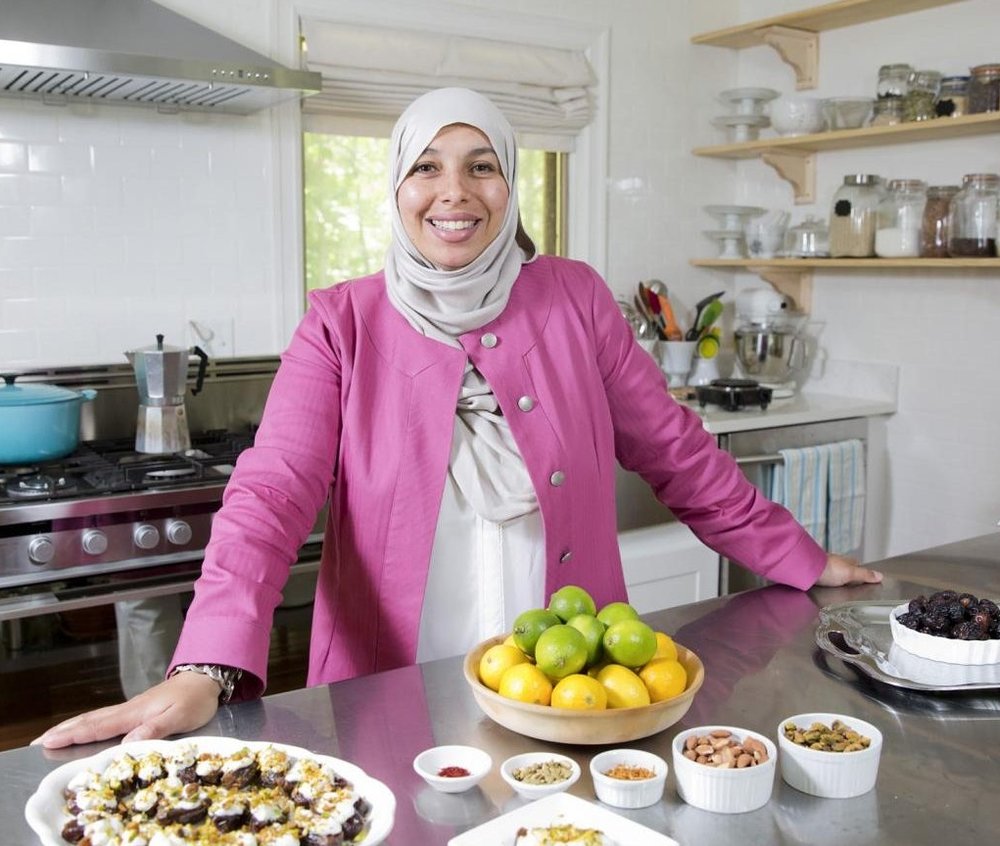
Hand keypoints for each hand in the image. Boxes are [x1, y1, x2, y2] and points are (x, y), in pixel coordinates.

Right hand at [32, 671, 220, 749]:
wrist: (206, 678)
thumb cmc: (195, 700)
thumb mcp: (180, 716)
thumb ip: (155, 729)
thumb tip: (129, 742)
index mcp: (135, 713)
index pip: (98, 726)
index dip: (73, 735)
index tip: (48, 741)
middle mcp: (129, 710)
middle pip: (90, 720)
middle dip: (64, 731)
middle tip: (38, 742)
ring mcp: (132, 709)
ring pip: (95, 718)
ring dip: (72, 727)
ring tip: (52, 736)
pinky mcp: (138, 711)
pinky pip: (105, 719)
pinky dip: (88, 724)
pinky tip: (84, 729)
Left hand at [815, 553, 882, 586]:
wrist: (807, 569)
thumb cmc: (828, 569)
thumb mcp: (851, 574)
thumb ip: (864, 575)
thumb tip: (880, 575)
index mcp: (846, 561)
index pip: (856, 563)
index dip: (861, 569)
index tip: (866, 575)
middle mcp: (835, 562)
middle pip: (845, 567)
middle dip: (848, 573)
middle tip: (853, 581)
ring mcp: (824, 567)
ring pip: (834, 571)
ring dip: (836, 576)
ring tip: (840, 585)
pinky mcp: (815, 573)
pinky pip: (824, 576)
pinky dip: (827, 579)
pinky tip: (826, 584)